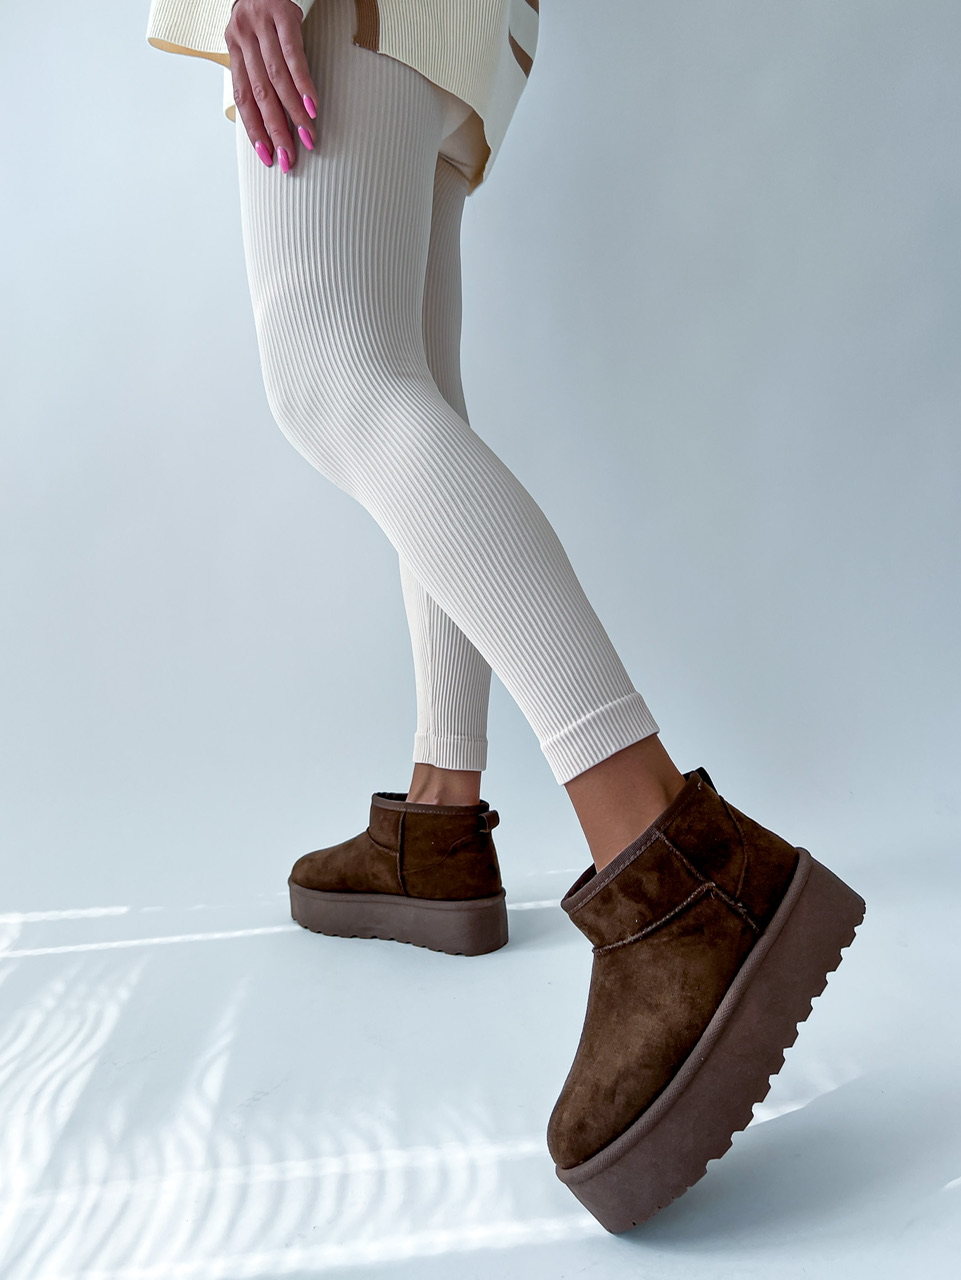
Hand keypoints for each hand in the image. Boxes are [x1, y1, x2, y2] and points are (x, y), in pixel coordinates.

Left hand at [225, 0, 320, 173]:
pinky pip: (293, 55)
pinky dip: (303, 84)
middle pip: (259, 93)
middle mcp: (243, 36)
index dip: (254, 130)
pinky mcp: (282, 13)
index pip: (242, 97)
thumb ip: (258, 69)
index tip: (267, 156)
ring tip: (307, 136)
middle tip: (288, 157)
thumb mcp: (255, 37)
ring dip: (293, 113)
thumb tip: (273, 115)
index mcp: (234, 46)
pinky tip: (312, 105)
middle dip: (275, 130)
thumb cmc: (265, 8)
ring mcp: (261, 24)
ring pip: (276, 78)